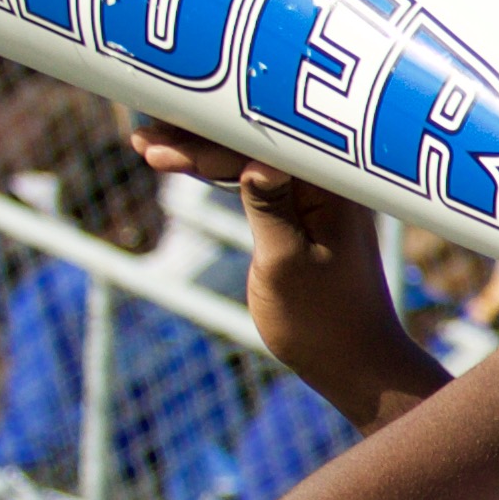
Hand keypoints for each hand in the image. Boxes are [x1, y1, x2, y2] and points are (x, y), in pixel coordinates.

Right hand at [145, 129, 438, 413]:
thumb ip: (269, 207)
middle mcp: (331, 180)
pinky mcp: (304, 211)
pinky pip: (257, 178)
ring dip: (203, 151)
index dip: (210, 140)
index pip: (266, 142)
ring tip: (147, 145)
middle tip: (142, 136)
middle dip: (199, 137)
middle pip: (257, 139)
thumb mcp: (285, 262)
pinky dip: (220, 173)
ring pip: (251, 155)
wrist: (356, 363)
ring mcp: (318, 194)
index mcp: (335, 187)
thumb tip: (255, 157)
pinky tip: (183, 163)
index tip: (162, 142)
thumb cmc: (323, 322)